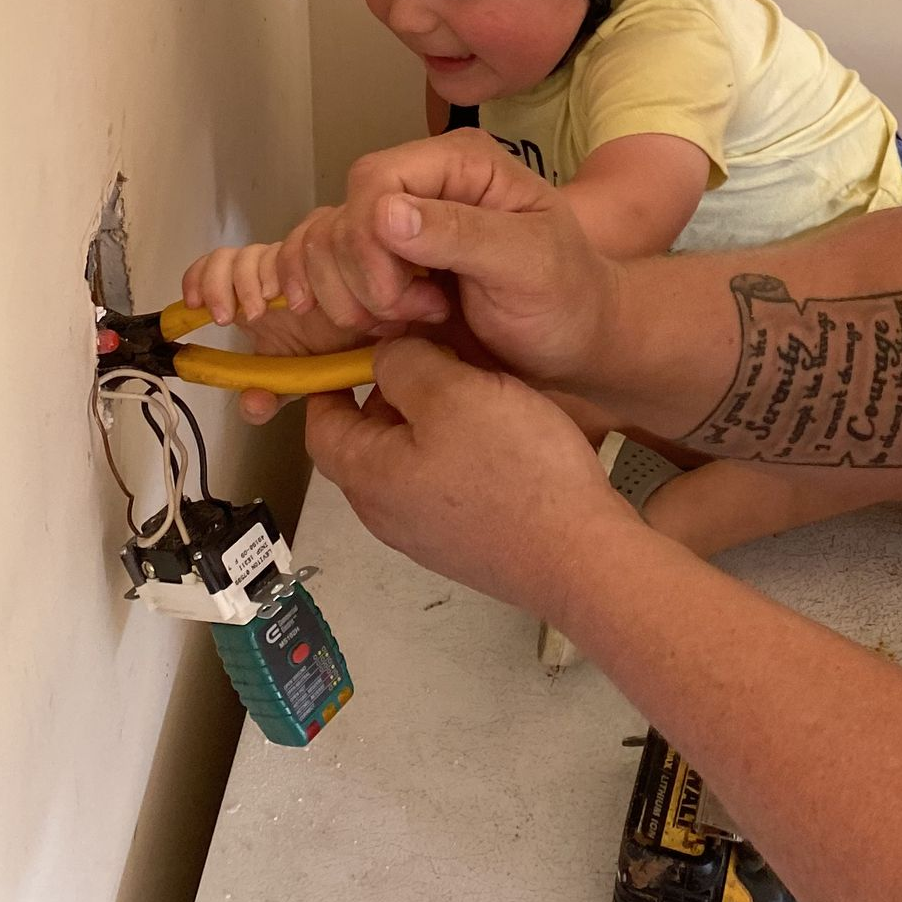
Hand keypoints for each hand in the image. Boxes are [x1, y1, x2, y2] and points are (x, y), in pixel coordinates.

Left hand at [181, 235, 391, 424]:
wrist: (381, 338)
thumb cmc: (335, 351)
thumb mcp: (296, 382)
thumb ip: (269, 396)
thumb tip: (252, 403)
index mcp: (256, 296)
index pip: (217, 268)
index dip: (200, 278)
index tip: (196, 306)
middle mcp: (272, 273)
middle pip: (231, 257)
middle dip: (223, 284)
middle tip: (234, 318)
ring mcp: (299, 258)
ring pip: (262, 249)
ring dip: (255, 278)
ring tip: (270, 309)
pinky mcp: (330, 242)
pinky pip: (303, 237)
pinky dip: (292, 263)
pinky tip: (300, 291)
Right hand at [289, 130, 617, 386]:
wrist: (571, 343)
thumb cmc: (565, 299)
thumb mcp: (529, 263)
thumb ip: (462, 233)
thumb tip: (384, 213)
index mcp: (460, 163)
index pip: (375, 180)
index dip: (370, 242)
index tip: (404, 300)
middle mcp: (421, 181)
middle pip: (343, 216)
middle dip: (363, 279)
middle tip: (419, 315)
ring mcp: (396, 222)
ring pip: (323, 244)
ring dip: (348, 296)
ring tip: (407, 323)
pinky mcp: (379, 261)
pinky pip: (320, 264)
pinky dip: (324, 297)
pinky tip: (357, 326)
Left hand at [305, 337, 640, 620]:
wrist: (581, 555)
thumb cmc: (514, 472)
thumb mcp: (453, 392)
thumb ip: (405, 364)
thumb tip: (384, 358)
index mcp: (368, 477)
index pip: (320, 425)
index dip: (331, 380)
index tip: (359, 346)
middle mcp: (387, 514)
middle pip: (366, 442)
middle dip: (389, 394)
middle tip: (431, 355)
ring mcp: (428, 534)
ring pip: (409, 460)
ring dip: (428, 420)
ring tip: (471, 386)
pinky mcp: (467, 542)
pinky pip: (444, 483)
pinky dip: (456, 448)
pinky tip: (499, 431)